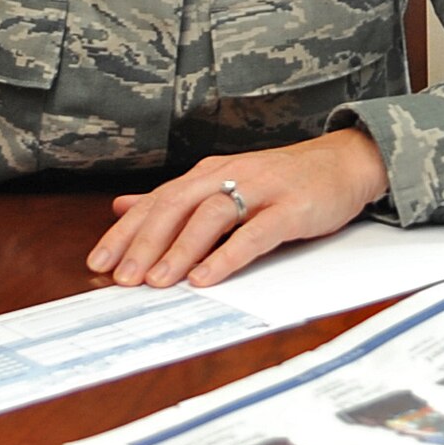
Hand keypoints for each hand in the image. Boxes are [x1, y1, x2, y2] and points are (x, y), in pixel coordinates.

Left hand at [88, 128, 388, 289]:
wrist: (344, 162)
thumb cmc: (283, 179)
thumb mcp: (225, 181)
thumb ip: (175, 198)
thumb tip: (122, 206)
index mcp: (209, 174)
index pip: (158, 201)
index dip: (126, 231)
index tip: (99, 261)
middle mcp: (229, 176)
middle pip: (177, 206)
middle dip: (145, 243)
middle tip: (122, 278)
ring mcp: (261, 190)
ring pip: (211, 217)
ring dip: (181, 250)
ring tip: (158, 282)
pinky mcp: (290, 208)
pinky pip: (254, 233)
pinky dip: (228, 256)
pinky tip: (207, 278)